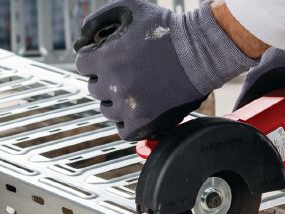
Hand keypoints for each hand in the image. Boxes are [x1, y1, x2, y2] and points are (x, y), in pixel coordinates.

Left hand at [74, 0, 256, 140]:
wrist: (202, 51)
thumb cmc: (169, 28)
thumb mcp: (131, 8)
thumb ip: (100, 18)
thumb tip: (82, 36)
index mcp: (106, 58)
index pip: (83, 66)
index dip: (96, 61)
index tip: (111, 60)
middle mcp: (114, 85)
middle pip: (95, 88)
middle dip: (107, 80)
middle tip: (128, 73)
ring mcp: (129, 106)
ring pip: (108, 110)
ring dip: (117, 101)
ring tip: (137, 90)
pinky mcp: (144, 122)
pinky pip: (124, 131)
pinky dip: (129, 123)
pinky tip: (140, 109)